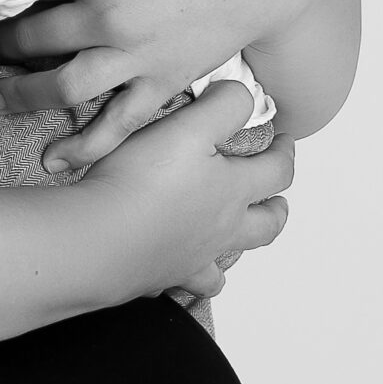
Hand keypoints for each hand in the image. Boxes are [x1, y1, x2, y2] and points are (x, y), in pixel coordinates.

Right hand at [77, 77, 292, 295]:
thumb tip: (245, 97)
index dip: (284, 152)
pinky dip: (188, 278)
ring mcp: (192, 259)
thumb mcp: (187, 125)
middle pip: (266, 225)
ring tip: (233, 239)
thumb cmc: (140, 182)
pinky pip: (182, 285)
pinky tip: (178, 268)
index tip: (283, 141)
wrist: (98, 238)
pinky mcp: (161, 277)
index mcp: (233, 191)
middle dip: (276, 209)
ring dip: (237, 249)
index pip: (277, 171)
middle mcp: (221, 230)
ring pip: (228, 262)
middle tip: (276, 198)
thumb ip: (223, 106)